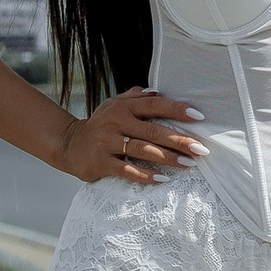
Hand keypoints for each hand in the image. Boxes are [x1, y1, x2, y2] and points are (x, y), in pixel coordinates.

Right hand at [57, 87, 204, 185]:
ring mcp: (106, 141)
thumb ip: (135, 97)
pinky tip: (162, 179)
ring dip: (168, 158)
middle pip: (153, 130)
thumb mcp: (114, 105)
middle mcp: (115, 121)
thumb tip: (159, 91)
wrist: (68, 145)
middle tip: (201, 149)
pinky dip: (145, 175)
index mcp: (123, 106)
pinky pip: (126, 170)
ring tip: (189, 164)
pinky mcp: (100, 161)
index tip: (199, 117)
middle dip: (179, 140)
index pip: (155, 105)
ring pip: (143, 150)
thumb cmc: (101, 125)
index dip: (177, 109)